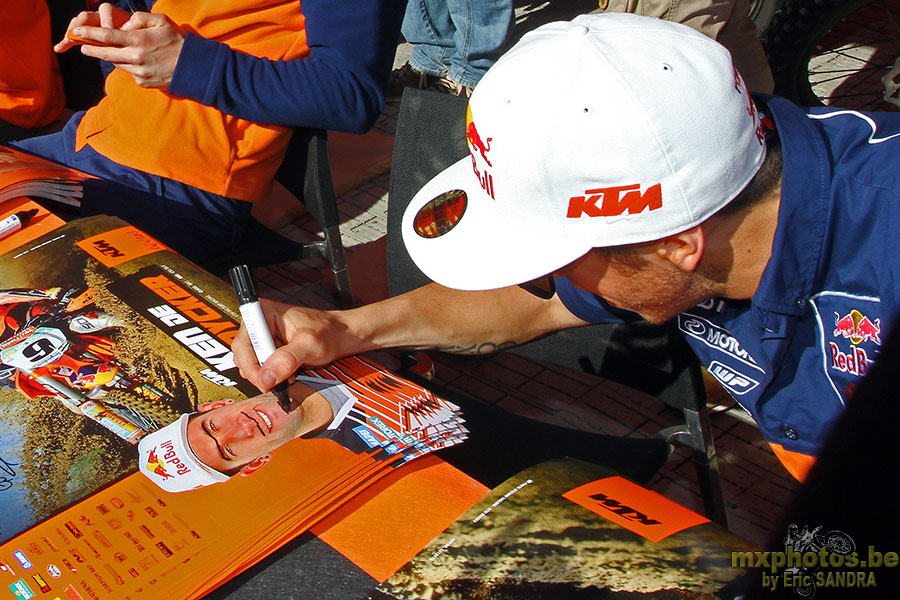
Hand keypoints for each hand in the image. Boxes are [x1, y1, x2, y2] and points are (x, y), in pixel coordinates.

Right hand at [54, 3, 130, 52]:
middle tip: (80, 33)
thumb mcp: (137, 30)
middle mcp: (99, 17)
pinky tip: (59, 48)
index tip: (109, 29)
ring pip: (78, 24)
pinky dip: (66, 42)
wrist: (131, 43)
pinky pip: (74, 36)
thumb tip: (133, 27)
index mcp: (114, 14)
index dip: (106, 19)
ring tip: (68, 39)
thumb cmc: (136, 36)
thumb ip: (137, 25)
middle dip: (82, 24)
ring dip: (72, 32)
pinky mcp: (85, 35)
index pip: (106, 10)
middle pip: (86, 16)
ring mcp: (90, 26)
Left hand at [58, 4, 184, 89]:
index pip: (107, 35)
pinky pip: (129, 73)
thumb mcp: (162, 21)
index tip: (77, 31)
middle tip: (83, 46)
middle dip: (91, 49)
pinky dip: (129, 67)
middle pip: (105, 53)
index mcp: (138, 40)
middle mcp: (136, 57)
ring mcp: (139, 71)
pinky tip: (136, 62)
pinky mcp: (143, 82)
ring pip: (117, 63)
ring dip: (110, 57)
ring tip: (106, 52)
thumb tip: (126, 24)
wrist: (193, 68)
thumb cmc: (177, 42)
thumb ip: (141, 18)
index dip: (90, 33)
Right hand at [232, 299, 357, 392]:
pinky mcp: (269, 350)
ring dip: (266, 376)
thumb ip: (287, 359)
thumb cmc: (329, 332)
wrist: (341, 336)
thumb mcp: (310, 345)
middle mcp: (259, 323)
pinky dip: (272, 377)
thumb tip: (266, 377)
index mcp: (264, 312)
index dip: (251, 365)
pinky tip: (287, 377)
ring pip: (251, 364)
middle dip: (259, 373)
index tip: (264, 381)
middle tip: (276, 384)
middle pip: (243, 355)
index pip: (244, 343)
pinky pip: (261, 368)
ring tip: (287, 377)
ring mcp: (263, 338)